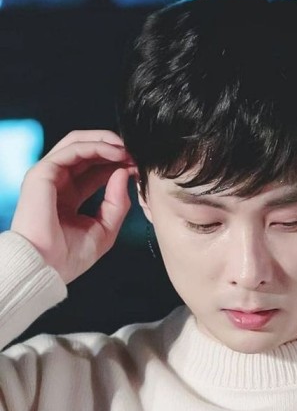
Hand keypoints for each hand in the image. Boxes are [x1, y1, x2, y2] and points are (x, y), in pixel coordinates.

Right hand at [10, 130, 135, 283]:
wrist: (46, 268)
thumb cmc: (69, 257)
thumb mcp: (105, 228)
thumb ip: (118, 202)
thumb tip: (124, 173)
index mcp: (71, 196)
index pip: (97, 169)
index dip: (119, 164)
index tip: (139, 167)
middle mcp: (59, 182)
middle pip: (88, 151)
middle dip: (115, 149)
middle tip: (136, 154)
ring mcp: (50, 176)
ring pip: (79, 142)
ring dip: (107, 142)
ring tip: (128, 150)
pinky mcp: (43, 173)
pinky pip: (72, 149)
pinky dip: (96, 146)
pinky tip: (116, 153)